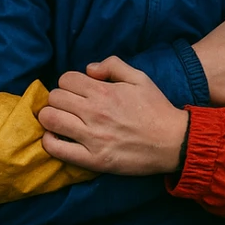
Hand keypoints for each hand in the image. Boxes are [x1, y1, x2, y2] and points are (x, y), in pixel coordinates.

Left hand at [39, 57, 187, 174]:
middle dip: (59, 99)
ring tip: (61, 121)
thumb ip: (113, 65)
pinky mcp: (93, 160)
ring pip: (50, 120)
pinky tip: (57, 138)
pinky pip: (57, 149)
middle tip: (69, 106)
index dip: (69, 83)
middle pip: (55, 98)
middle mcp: (95, 112)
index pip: (65, 79)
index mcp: (104, 91)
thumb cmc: (156, 108)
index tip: (77, 91)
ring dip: (51, 118)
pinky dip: (50, 142)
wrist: (173, 142)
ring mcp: (92, 137)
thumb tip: (88, 69)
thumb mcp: (139, 78)